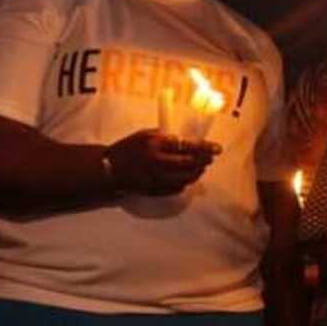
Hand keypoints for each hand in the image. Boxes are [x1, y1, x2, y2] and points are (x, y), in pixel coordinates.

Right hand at [106, 130, 220, 195]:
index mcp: (155, 145)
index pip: (187, 146)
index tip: (217, 148)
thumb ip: (166, 137)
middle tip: (210, 157)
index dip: (205, 147)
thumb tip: (187, 141)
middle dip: (204, 160)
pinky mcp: (156, 190)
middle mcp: (157, 163)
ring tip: (201, 166)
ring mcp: (157, 179)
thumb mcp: (144, 134)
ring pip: (187, 178)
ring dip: (198, 172)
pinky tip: (188, 175)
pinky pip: (178, 187)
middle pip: (190, 163)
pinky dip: (186, 181)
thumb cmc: (128, 149)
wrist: (109, 170)